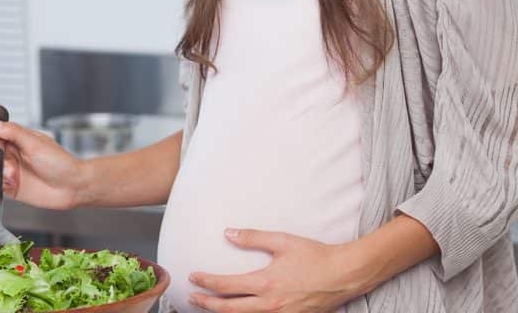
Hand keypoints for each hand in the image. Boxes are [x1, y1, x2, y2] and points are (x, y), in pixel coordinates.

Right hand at [0, 119, 85, 210]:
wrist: (72, 187)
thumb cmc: (60, 163)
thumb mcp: (36, 144)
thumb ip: (13, 132)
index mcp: (16, 137)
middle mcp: (10, 152)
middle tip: (9, 167)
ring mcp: (8, 169)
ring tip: (14, 176)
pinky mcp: (8, 186)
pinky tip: (13, 185)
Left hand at [188, 229, 360, 312]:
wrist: (346, 274)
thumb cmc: (316, 256)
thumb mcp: (283, 241)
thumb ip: (253, 237)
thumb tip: (228, 233)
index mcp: (266, 283)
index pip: (226, 286)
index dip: (206, 282)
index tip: (193, 276)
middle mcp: (271, 304)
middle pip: (230, 309)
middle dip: (207, 304)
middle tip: (191, 297)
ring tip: (210, 307)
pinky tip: (240, 312)